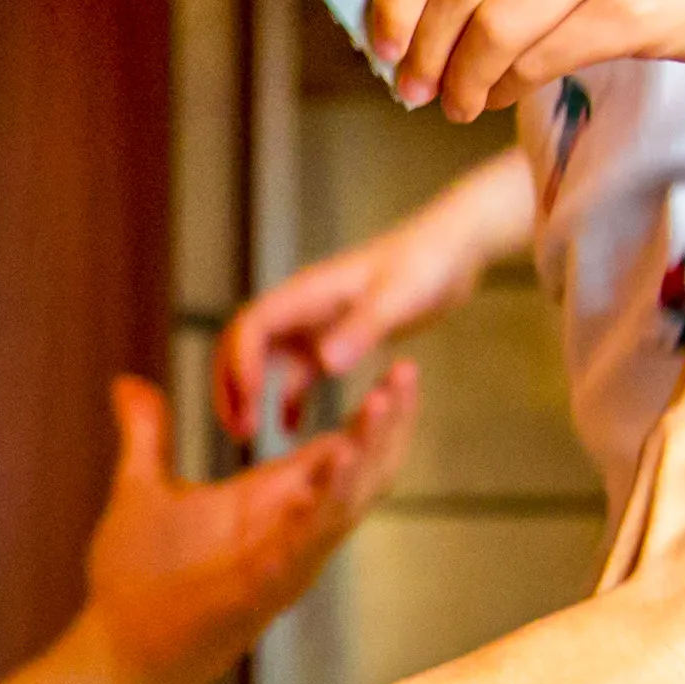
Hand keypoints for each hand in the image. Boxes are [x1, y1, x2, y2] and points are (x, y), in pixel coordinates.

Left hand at [80, 368, 405, 683]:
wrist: (115, 650)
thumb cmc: (136, 578)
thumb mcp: (142, 487)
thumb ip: (147, 434)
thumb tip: (128, 383)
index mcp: (273, 501)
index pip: (344, 449)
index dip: (372, 412)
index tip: (396, 364)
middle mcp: (291, 530)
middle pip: (362, 473)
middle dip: (389, 425)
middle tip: (409, 371)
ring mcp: (285, 561)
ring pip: (347, 504)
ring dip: (368, 454)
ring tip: (385, 400)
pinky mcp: (265, 588)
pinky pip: (307, 542)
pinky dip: (325, 502)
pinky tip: (339, 458)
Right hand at [219, 153, 529, 441]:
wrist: (452, 249)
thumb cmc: (426, 264)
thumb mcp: (397, 298)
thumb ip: (362, 329)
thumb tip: (325, 364)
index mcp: (307, 293)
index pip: (251, 328)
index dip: (240, 368)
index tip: (248, 408)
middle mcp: (302, 307)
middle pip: (243, 345)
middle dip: (231, 386)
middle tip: (237, 430)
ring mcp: (315, 322)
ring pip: (263, 361)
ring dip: (251, 395)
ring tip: (250, 433)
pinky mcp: (335, 336)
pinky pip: (297, 372)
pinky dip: (288, 399)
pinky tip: (293, 429)